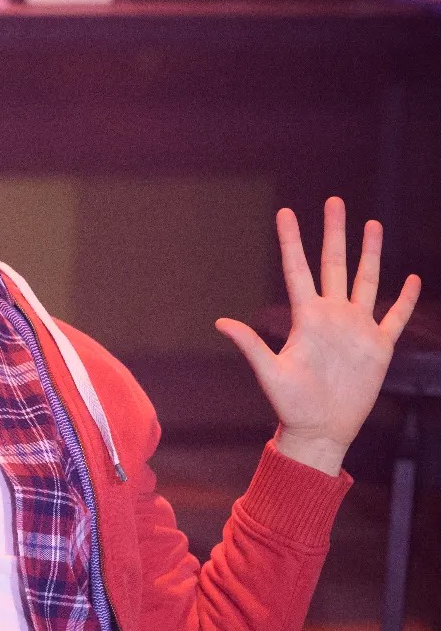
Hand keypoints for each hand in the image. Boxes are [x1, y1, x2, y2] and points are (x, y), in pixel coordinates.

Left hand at [214, 197, 420, 475]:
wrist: (321, 429)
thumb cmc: (291, 404)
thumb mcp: (270, 373)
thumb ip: (250, 345)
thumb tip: (220, 323)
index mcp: (306, 317)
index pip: (298, 269)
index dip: (292, 241)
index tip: (285, 212)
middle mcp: (332, 316)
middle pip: (334, 263)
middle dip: (335, 232)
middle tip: (334, 201)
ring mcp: (357, 328)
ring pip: (366, 280)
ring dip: (369, 253)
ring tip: (371, 224)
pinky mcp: (379, 346)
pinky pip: (395, 316)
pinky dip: (405, 299)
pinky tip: (411, 279)